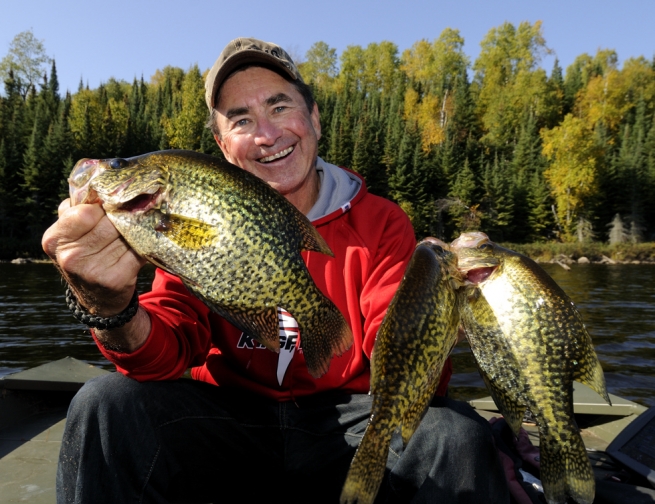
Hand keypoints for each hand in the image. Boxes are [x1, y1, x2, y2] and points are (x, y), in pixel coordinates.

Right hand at [42, 199, 145, 316]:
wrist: (97, 299)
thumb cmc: (84, 256)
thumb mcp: (70, 234)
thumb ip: (77, 209)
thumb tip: (100, 183)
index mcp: (55, 239)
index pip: (85, 211)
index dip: (102, 207)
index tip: (110, 206)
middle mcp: (71, 257)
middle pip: (110, 222)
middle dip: (123, 217)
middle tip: (132, 213)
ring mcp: (94, 270)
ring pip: (127, 235)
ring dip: (137, 228)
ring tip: (139, 226)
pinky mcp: (117, 279)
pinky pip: (140, 250)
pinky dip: (146, 244)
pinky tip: (145, 242)